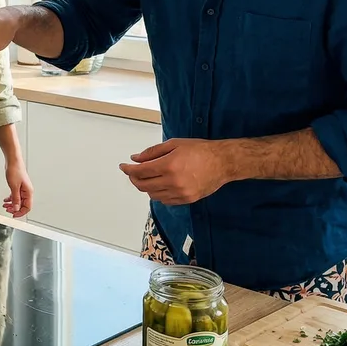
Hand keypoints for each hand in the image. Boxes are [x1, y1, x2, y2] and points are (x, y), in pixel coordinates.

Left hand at [3, 160, 33, 216]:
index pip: (27, 207)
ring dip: (12, 204)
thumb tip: (16, 208)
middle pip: (23, 205)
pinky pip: (16, 196)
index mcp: (28, 192)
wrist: (13, 161)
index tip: (13, 215)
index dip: (20, 212)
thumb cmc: (15, 170)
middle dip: (15, 209)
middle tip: (7, 210)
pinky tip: (6, 200)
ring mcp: (23, 189)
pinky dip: (11, 199)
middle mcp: (27, 191)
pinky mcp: (18, 186)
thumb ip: (15, 199)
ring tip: (5, 206)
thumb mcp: (14, 187)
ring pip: (18, 200)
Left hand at [118, 138, 234, 205]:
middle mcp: (173, 182)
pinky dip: (158, 193)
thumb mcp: (174, 144)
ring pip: (152, 195)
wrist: (223, 162)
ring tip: (147, 177)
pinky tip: (160, 185)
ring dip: (146, 186)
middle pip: (143, 185)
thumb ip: (152, 152)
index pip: (140, 171)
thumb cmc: (201, 150)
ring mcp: (180, 193)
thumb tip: (136, 159)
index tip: (123, 166)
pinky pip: (165, 200)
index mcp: (169, 165)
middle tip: (132, 172)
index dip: (128, 169)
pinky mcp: (187, 200)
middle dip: (134, 178)